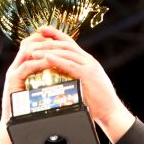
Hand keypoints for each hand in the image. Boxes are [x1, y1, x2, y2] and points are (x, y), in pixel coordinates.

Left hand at [0, 27, 134, 143]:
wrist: (111, 113)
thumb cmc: (98, 104)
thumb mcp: (84, 86)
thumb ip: (74, 78)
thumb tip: (60, 77)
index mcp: (87, 61)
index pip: (69, 43)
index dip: (55, 35)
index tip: (41, 30)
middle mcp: (88, 60)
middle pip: (65, 44)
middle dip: (48, 40)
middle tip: (32, 39)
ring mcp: (89, 66)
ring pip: (66, 52)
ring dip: (48, 50)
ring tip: (33, 51)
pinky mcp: (88, 75)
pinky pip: (69, 64)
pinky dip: (57, 60)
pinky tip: (46, 58)